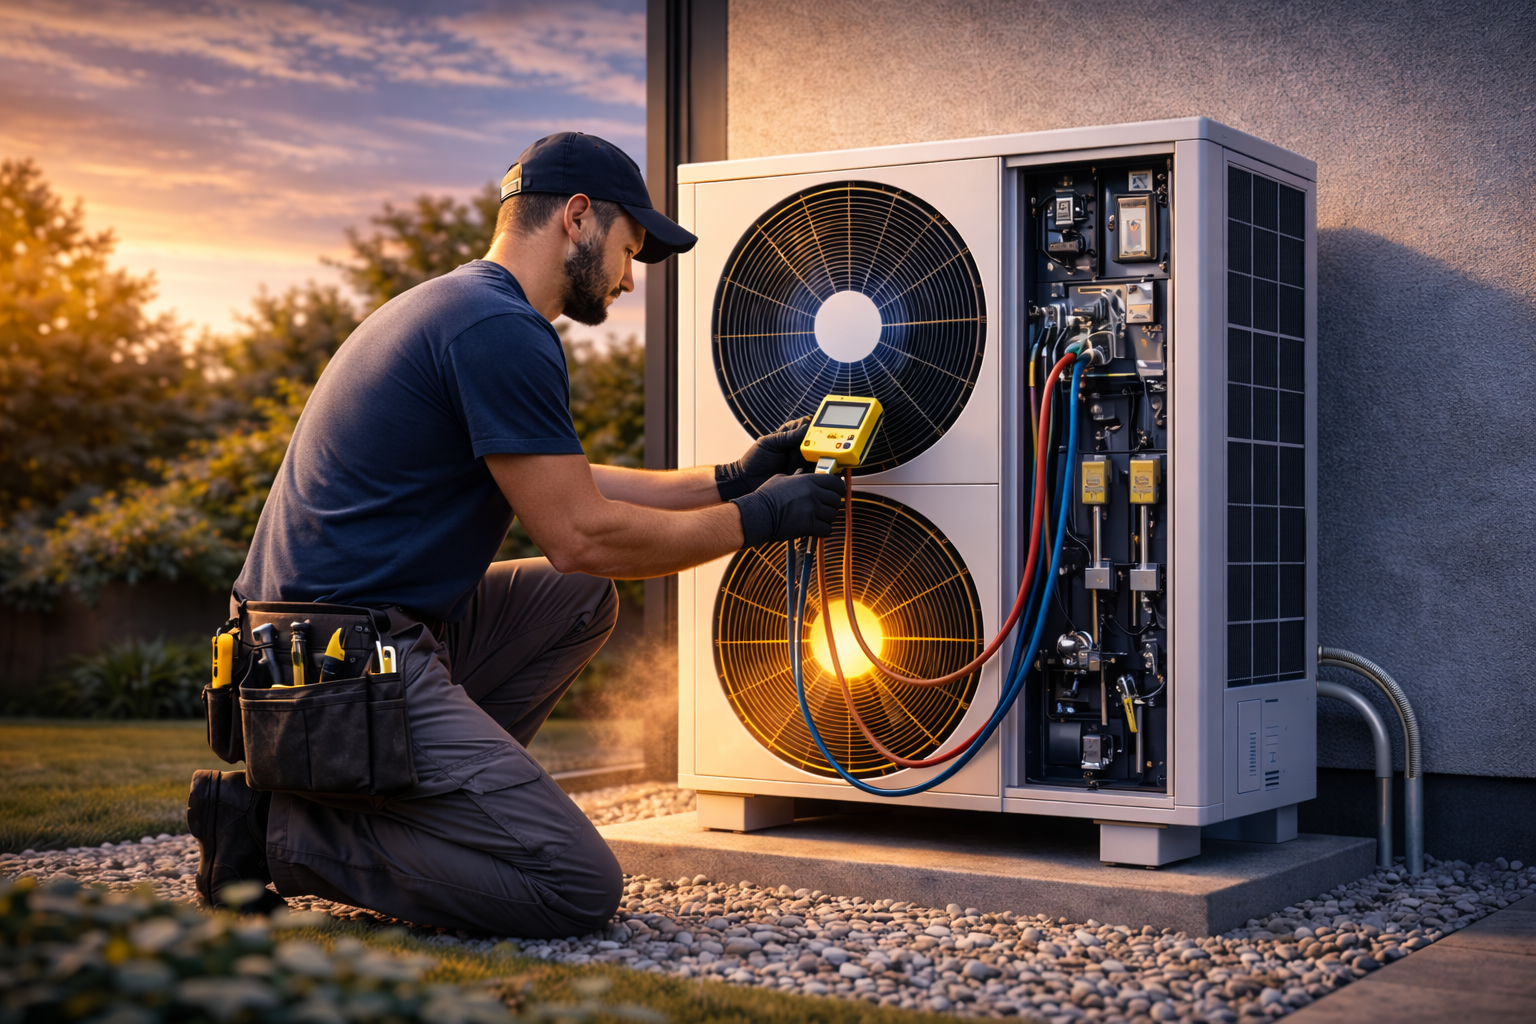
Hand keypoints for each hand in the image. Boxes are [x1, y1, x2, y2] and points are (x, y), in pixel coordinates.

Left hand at [715, 416, 812, 499]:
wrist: (748, 480)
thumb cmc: (755, 459)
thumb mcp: (768, 443)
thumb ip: (786, 436)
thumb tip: (805, 428)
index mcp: (789, 434)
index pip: (806, 425)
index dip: (815, 425)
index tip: (818, 429)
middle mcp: (798, 446)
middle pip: (817, 440)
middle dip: (821, 442)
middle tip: (820, 446)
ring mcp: (801, 460)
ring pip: (818, 455)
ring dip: (821, 457)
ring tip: (821, 459)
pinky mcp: (802, 474)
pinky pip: (814, 471)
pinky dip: (817, 470)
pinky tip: (817, 470)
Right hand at [730, 472, 845, 546]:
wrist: (758, 514)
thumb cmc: (766, 497)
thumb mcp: (780, 479)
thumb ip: (794, 476)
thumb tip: (800, 473)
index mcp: (808, 480)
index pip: (835, 482)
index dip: (840, 488)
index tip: (838, 492)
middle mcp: (813, 493)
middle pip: (836, 500)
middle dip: (834, 504)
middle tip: (827, 507)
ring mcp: (812, 510)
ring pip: (833, 515)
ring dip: (828, 518)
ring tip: (819, 519)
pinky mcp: (809, 525)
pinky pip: (827, 529)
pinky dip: (824, 530)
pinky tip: (817, 529)